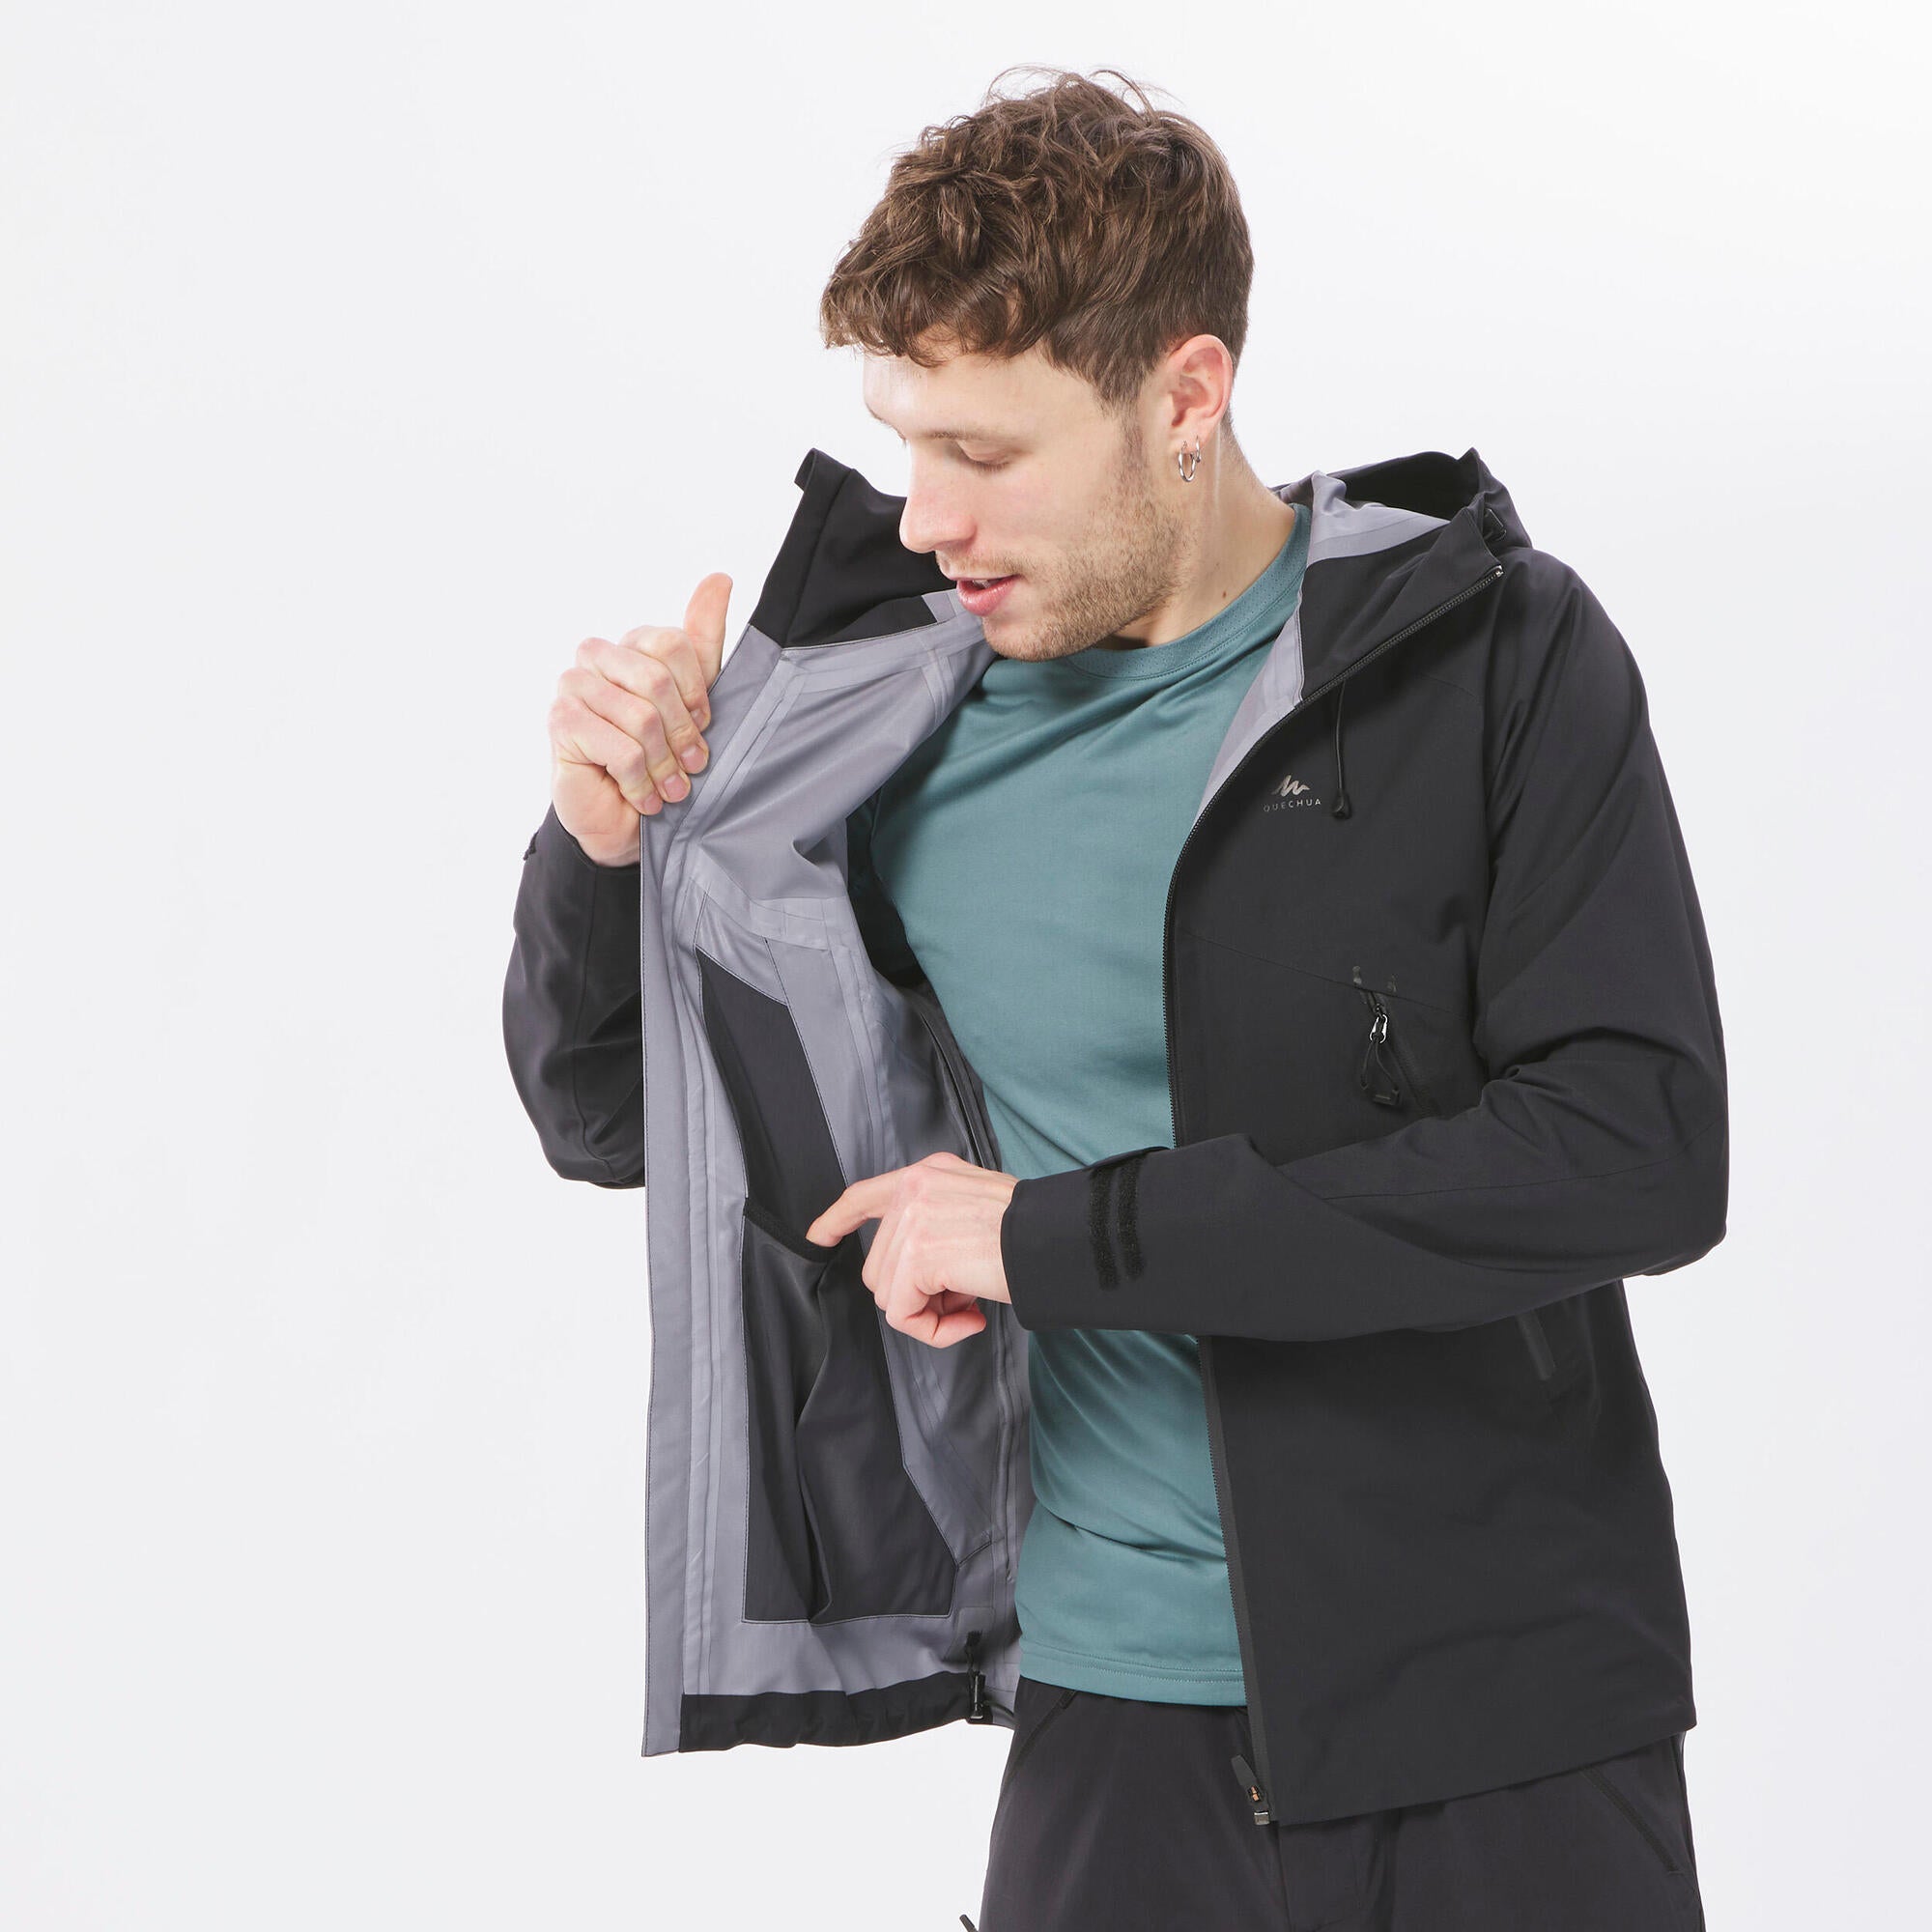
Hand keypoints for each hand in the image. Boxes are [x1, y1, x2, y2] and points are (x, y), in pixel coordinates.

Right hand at [547, 572, 731, 864]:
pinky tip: (640, 796)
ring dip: (663, 765)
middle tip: (689, 766)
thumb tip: (719, 578)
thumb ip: (704, 642)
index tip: (703, 726)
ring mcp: (572, 687)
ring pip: (641, 718)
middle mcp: (596, 657)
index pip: (673, 643)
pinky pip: (622, 748)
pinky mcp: (560, 723)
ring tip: (667, 788)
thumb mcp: (693, 701)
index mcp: (630, 646)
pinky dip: (639, 781)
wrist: (622, 820)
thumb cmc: (658, 760)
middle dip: (682, 733)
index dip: (696, 692)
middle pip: (656, 679)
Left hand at [804, 1151, 1016, 1347]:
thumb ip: (936, 1222)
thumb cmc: (1031, 1231)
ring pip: (888, 1294)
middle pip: (878, 1266)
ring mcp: (913, 1220)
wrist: (1055, 1240)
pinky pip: (903, 1314)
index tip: (820, 1236)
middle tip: (964, 1296)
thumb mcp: (975, 1206)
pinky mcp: (918, 1257)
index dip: (837, 1219)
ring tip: (971, 1303)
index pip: (865, 1194)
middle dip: (917, 1293)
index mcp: (927, 1174)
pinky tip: (971, 1317)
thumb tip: (913, 1276)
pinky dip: (935, 1329)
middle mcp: (914, 1188)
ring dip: (930, 1312)